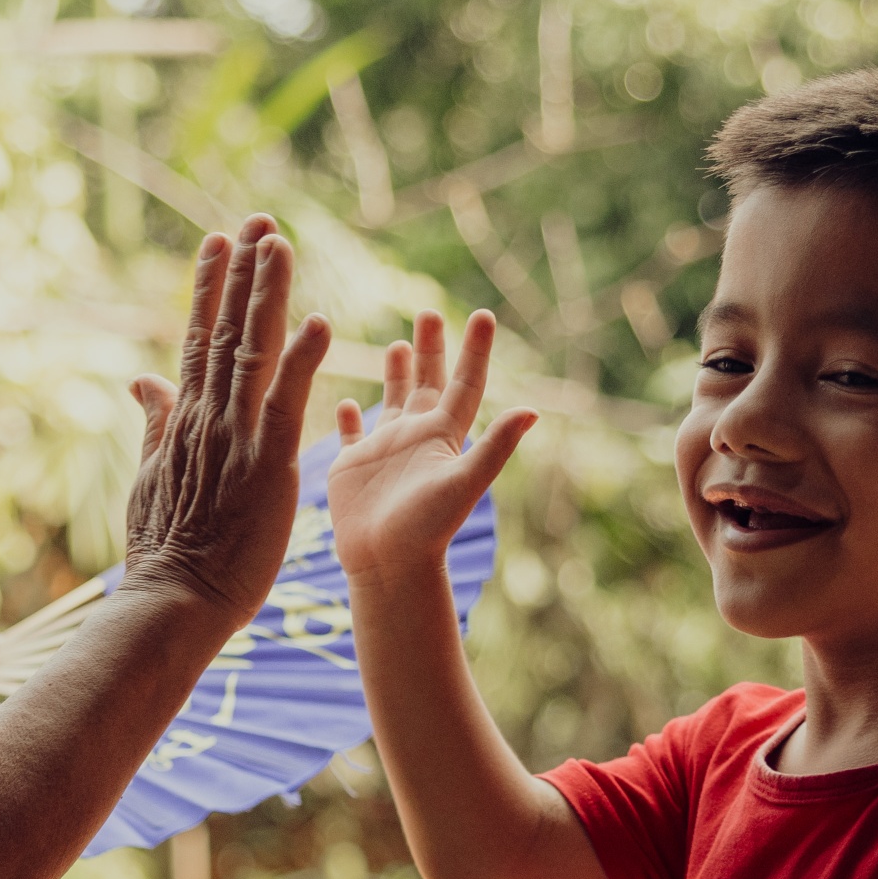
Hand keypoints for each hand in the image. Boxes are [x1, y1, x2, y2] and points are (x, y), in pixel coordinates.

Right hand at [122, 217, 333, 616]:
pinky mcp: (265, 463)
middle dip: (241, 273)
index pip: (197, 340)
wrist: (173, 601)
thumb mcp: (149, 476)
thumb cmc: (166, 551)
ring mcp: (234, 437)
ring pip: (252, 351)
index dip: (210, 287)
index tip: (220, 240)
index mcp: (183, 421)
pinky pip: (287, 401)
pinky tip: (321, 321)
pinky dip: (302, 360)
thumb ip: (153, 422)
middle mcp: (206, 418)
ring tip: (280, 244)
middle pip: (223, 330)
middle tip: (259, 219)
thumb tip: (141, 380)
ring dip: (267, 295)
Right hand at [330, 310, 537, 588]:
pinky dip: (348, 419)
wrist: (387, 565)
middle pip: (428, 382)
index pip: (465, 383)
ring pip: (393, 401)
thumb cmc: (426, 528)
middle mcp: (415, 437)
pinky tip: (344, 402)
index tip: (483, 315)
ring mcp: (383, 450)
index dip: (475, 351)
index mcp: (443, 436)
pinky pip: (351, 435)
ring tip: (399, 344)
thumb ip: (494, 446)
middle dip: (432, 348)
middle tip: (431, 313)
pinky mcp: (351, 466)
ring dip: (397, 374)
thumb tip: (533, 411)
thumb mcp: (464, 482)